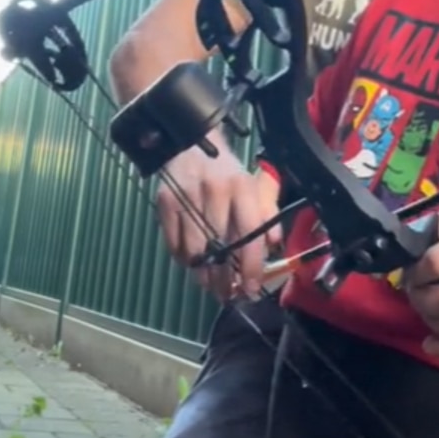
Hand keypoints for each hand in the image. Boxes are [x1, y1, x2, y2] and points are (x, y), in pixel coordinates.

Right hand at [156, 133, 282, 300]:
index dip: (251, 267)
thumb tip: (273, 246)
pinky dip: (182, 259)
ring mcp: (187, 198)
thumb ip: (266, 214)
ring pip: (194, 250)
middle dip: (224, 279)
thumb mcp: (253, 185)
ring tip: (208, 285)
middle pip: (219, 248)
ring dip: (202, 274)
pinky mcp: (166, 202)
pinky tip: (191, 263)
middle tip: (228, 295)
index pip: (249, 235)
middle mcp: (214, 192)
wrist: (190, 142)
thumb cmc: (226, 170)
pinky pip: (173, 243)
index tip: (251, 288)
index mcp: (241, 188)